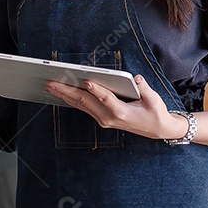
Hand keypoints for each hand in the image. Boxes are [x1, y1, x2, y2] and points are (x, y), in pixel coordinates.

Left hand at [45, 75, 187, 140]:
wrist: (156, 130)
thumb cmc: (155, 113)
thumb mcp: (155, 100)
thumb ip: (145, 89)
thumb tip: (136, 78)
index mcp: (122, 112)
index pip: (107, 99)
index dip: (97, 90)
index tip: (86, 81)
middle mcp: (109, 118)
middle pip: (86, 102)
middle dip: (68, 91)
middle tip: (52, 82)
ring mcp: (103, 119)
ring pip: (81, 105)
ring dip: (64, 95)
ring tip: (51, 85)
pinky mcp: (101, 118)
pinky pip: (83, 107)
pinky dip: (71, 99)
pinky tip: (62, 92)